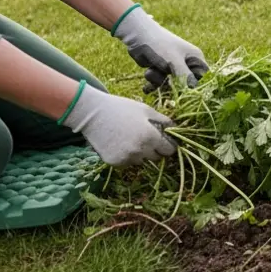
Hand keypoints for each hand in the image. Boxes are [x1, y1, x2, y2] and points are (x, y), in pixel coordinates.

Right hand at [62, 84, 176, 165]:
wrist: (93, 114)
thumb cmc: (122, 109)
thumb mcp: (146, 110)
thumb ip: (164, 121)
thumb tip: (177, 129)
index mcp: (150, 136)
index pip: (169, 150)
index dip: (168, 145)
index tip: (165, 141)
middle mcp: (140, 150)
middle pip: (156, 157)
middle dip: (155, 149)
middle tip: (146, 137)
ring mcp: (126, 158)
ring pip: (142, 161)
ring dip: (141, 154)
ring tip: (130, 138)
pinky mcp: (114, 163)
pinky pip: (128, 163)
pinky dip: (127, 156)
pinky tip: (120, 143)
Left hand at [113, 5, 208, 89]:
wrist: (137, 36)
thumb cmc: (160, 44)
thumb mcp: (173, 61)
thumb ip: (184, 77)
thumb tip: (193, 92)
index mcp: (195, 58)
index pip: (203, 77)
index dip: (197, 86)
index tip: (185, 92)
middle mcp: (186, 64)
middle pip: (186, 84)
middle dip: (173, 86)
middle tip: (163, 83)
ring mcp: (173, 68)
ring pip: (171, 85)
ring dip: (159, 82)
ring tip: (150, 72)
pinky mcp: (160, 70)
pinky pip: (159, 84)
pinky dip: (152, 85)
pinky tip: (146, 87)